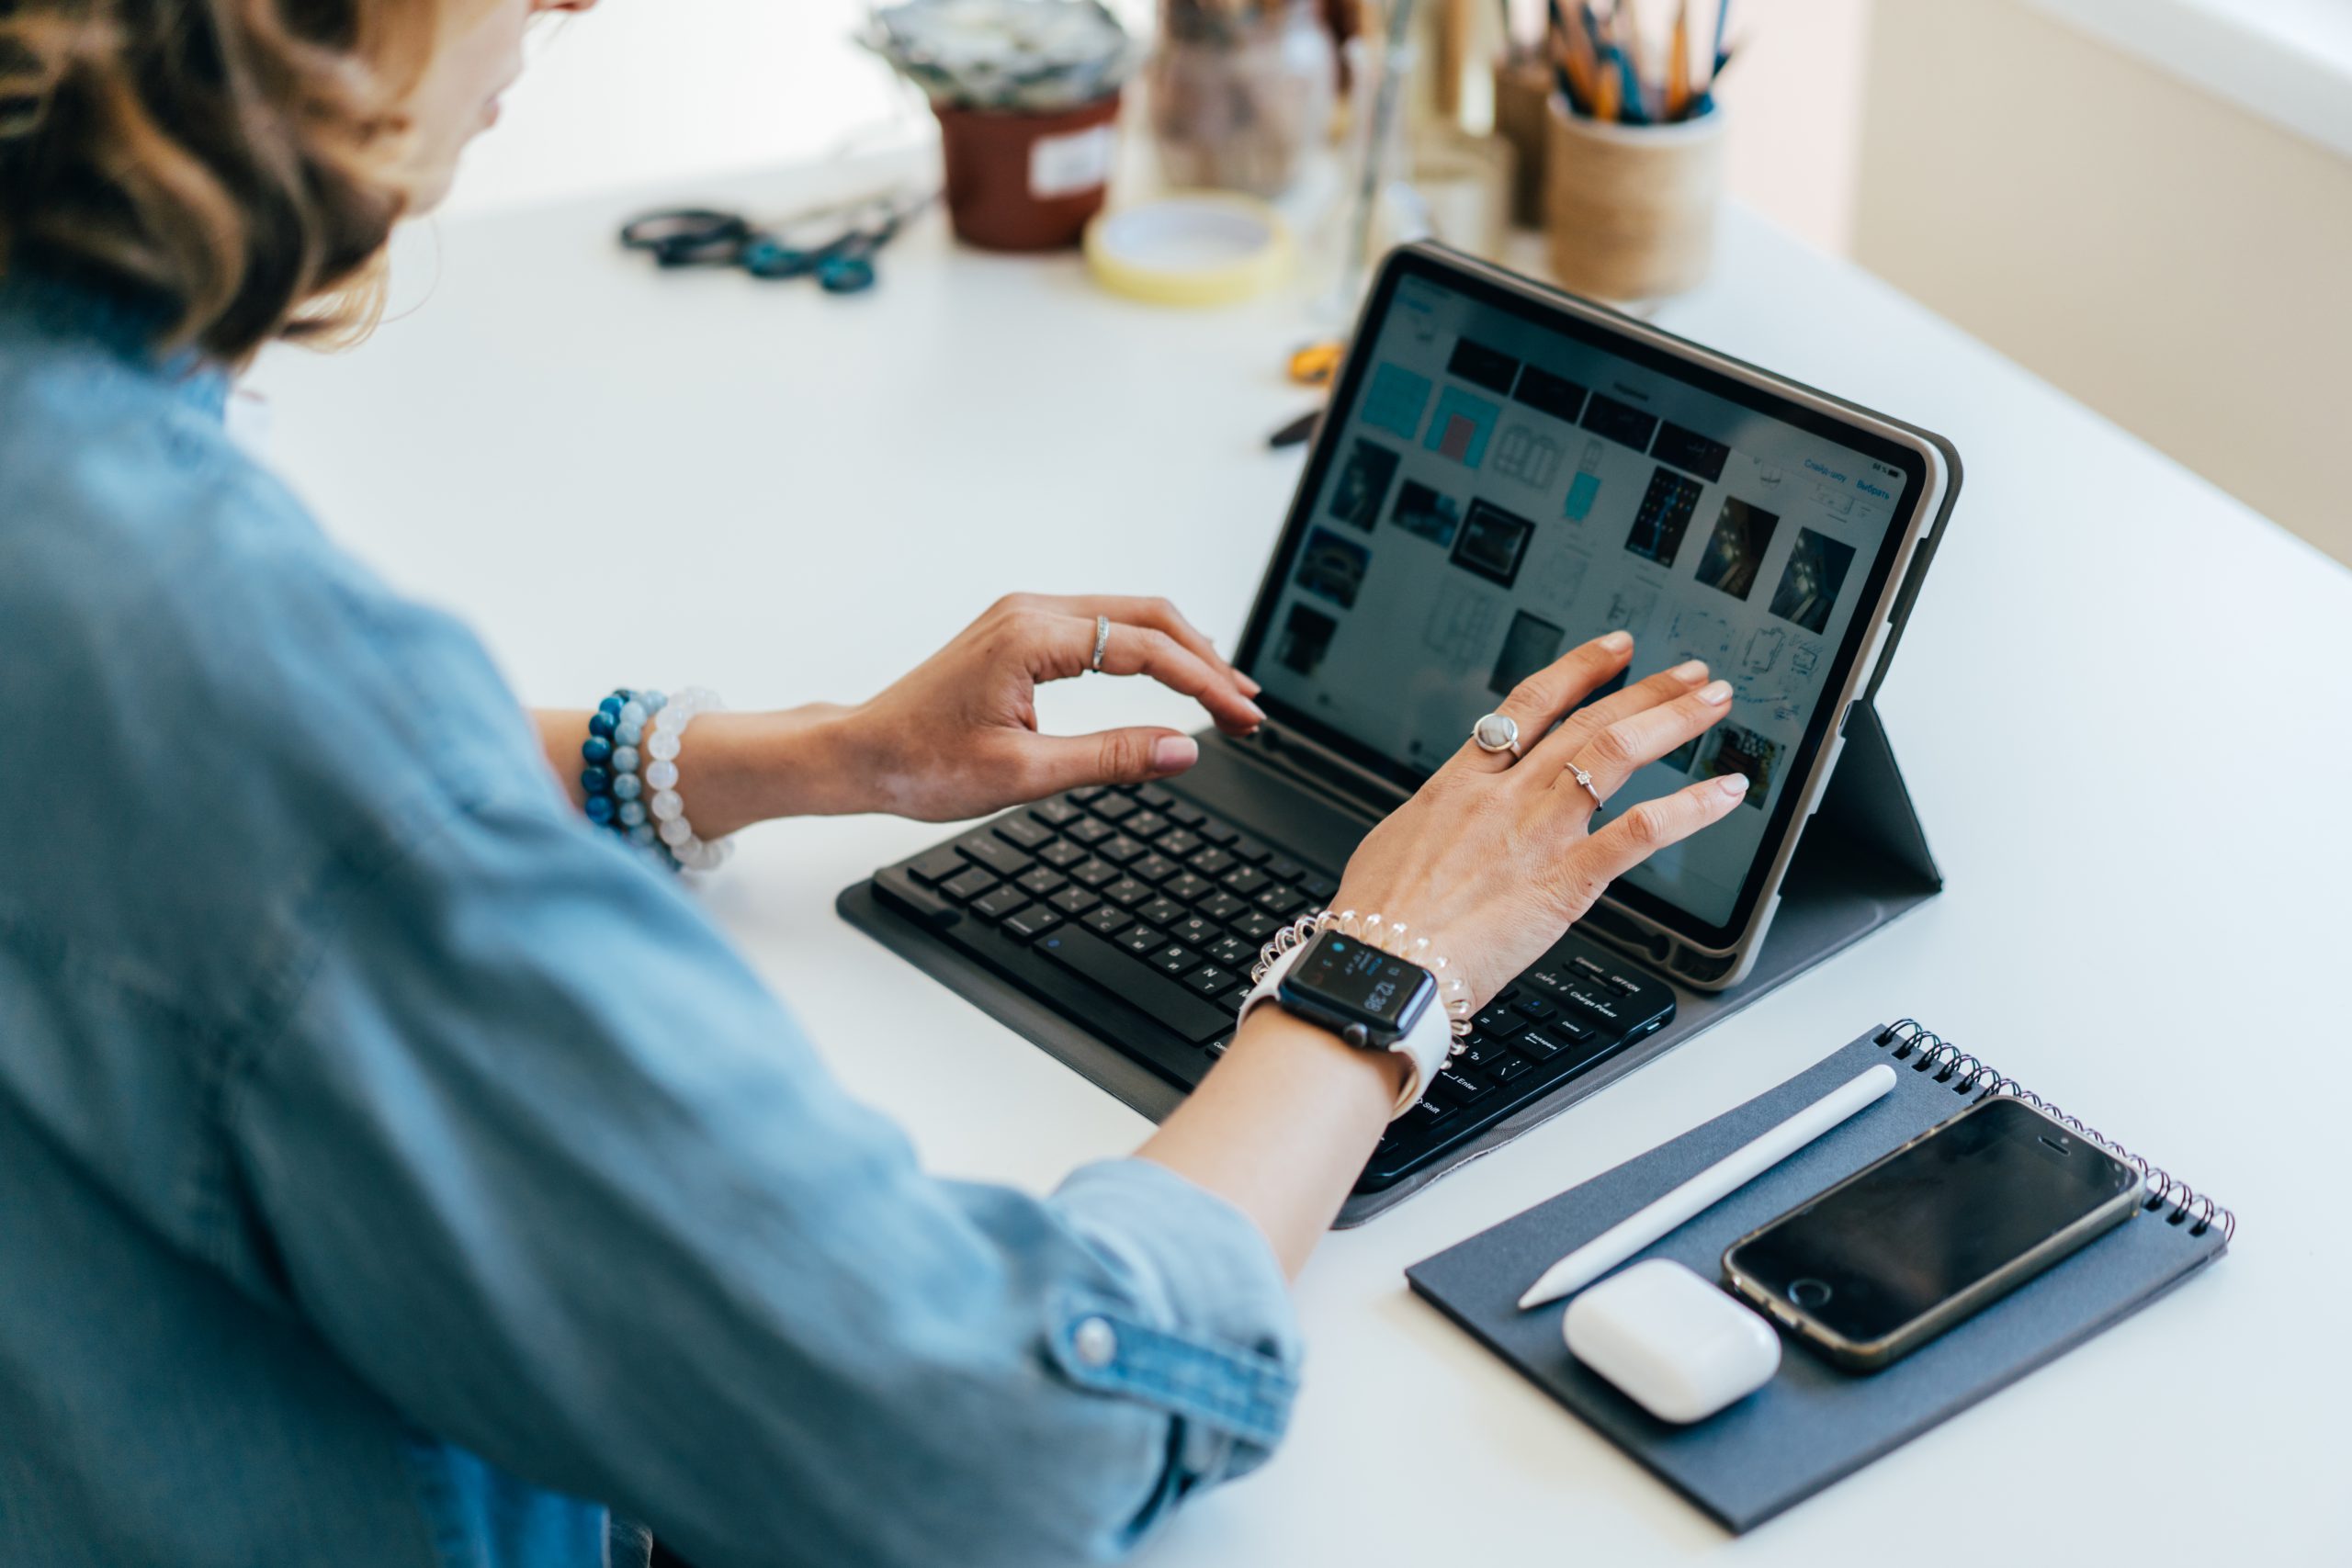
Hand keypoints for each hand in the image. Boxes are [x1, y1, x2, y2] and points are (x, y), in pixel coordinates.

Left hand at [832, 593, 1264, 822]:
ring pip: (1130, 615)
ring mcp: (1024, 616)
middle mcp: (1030, 611)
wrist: (860, 753)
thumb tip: (1184, 750)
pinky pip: (1103, 625)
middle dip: (1208, 661)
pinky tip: (1173, 673)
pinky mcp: (1020, 631)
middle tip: (1249, 707)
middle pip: (1149, 616)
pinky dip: (1148, 650)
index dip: (1205, 683)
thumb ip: (1112, 758)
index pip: (1146, 648)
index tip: (1244, 717)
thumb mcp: (1024, 774)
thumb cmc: (920, 763)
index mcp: (1031, 637)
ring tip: (1226, 693)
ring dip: (1182, 652)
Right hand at [1329, 630, 1749, 1010]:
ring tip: (1713, 702)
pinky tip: (1725, 791)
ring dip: (1673, 721)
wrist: (1381, 966)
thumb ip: (1437, 822)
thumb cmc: (1374, 922)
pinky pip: (1640, 832)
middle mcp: (1505, 796)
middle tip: (1692, 672)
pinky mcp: (1565, 881)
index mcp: (1460, 783)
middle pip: (1588, 720)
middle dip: (1648, 690)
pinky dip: (1690, 807)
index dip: (1580, 669)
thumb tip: (1445, 819)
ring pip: (1616, 753)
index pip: (1530, 704)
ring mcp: (1538, 833)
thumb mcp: (1394, 844)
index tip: (1616, 650)